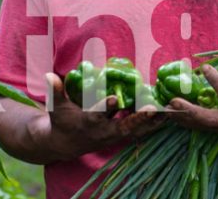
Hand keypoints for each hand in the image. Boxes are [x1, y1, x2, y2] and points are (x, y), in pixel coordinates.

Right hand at [43, 72, 165, 159]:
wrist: (65, 143)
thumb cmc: (61, 120)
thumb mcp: (56, 107)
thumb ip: (56, 91)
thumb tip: (50, 75)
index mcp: (87, 122)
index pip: (97, 115)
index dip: (105, 107)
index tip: (114, 98)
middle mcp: (103, 131)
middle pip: (123, 126)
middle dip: (137, 118)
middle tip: (151, 108)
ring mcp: (114, 136)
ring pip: (135, 131)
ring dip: (151, 122)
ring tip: (167, 112)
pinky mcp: (121, 137)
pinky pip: (139, 132)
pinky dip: (152, 125)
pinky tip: (166, 116)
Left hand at [166, 55, 217, 135]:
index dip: (215, 81)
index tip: (204, 67)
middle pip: (208, 119)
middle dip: (189, 111)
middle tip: (173, 100)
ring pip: (202, 125)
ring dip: (184, 117)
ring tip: (166, 108)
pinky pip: (203, 127)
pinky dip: (188, 121)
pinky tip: (174, 114)